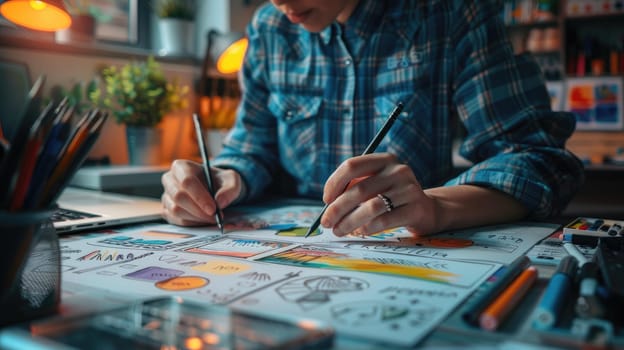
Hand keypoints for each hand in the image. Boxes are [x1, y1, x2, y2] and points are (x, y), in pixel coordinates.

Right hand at [161, 159, 242, 225]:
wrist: (215, 191)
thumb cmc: (219, 182)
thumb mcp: (231, 180)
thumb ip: (230, 189)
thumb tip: (220, 202)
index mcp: (182, 167)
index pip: (187, 181)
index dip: (199, 196)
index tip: (213, 209)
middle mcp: (169, 180)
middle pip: (179, 197)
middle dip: (198, 210)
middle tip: (214, 217)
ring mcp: (166, 196)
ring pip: (176, 210)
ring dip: (196, 218)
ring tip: (211, 218)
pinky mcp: (167, 210)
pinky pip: (176, 220)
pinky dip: (191, 224)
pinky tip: (203, 221)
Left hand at [320, 153, 436, 236]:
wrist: (426, 210)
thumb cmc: (391, 197)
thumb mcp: (375, 185)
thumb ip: (354, 189)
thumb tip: (328, 207)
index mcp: (383, 160)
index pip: (352, 166)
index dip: (334, 183)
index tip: (325, 201)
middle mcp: (397, 170)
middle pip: (359, 189)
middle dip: (337, 208)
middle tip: (326, 222)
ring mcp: (409, 189)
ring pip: (370, 207)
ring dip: (349, 222)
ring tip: (339, 231)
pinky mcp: (416, 208)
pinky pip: (384, 221)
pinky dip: (367, 228)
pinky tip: (359, 232)